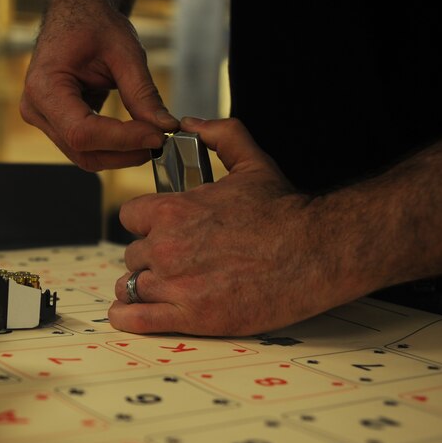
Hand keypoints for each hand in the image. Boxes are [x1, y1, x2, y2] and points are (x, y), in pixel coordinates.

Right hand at [20, 0, 176, 170]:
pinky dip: (114, 146)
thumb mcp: (124, 52)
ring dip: (121, 153)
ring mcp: (42, 119)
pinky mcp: (55, 124)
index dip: (122, 140)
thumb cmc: (92, 23)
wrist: (76, 12)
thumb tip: (164, 126)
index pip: (83, 131)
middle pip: (83, 150)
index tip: (157, 136)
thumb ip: (143, 93)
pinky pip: (85, 146)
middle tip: (160, 139)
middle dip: (125, 151)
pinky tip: (136, 133)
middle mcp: (36, 109)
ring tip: (151, 136)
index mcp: (44, 87)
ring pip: (85, 155)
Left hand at [109, 117, 344, 335]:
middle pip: (133, 255)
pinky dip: (127, 317)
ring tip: (162, 290)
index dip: (145, 225)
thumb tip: (191, 123)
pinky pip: (135, 319)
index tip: (160, 231)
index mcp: (172, 210)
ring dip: (144, 288)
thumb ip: (218, 135)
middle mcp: (166, 246)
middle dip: (150, 259)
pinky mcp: (189, 316)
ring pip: (132, 286)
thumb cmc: (285, 211)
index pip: (130, 218)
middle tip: (176, 264)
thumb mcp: (250, 161)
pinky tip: (128, 315)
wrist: (314, 252)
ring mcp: (175, 283)